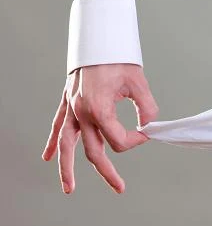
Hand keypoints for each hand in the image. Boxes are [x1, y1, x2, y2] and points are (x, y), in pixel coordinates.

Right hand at [41, 64, 158, 194]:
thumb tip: (150, 125)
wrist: (98, 37)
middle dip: (107, 172)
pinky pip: (58, 126)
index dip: (137, 140)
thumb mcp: (139, 83)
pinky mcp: (68, 101)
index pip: (118, 140)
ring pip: (66, 144)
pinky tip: (47, 157)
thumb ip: (147, 108)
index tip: (147, 130)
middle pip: (93, 151)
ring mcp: (72, 107)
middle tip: (120, 188)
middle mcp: (81, 112)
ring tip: (69, 188)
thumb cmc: (117, 57)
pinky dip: (52, 143)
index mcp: (99, 108)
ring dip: (67, 168)